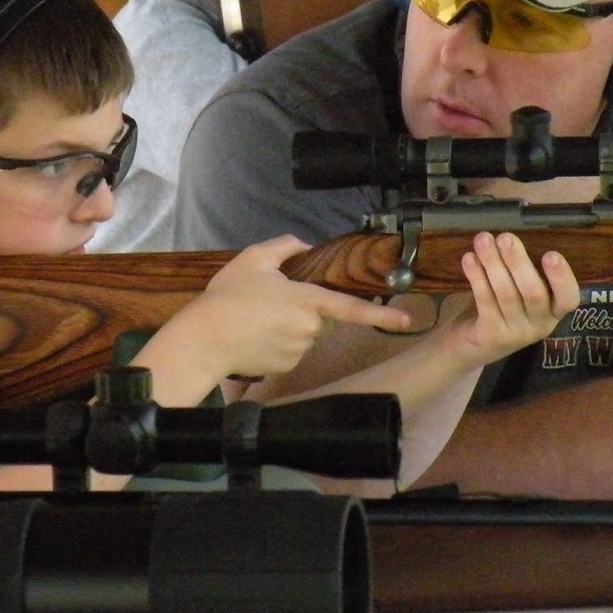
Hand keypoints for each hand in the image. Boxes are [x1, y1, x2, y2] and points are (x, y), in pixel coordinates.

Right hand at [177, 234, 416, 380]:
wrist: (204, 339)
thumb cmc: (228, 297)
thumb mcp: (253, 259)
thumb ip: (284, 247)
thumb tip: (304, 245)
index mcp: (306, 301)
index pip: (351, 308)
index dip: (381, 315)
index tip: (407, 320)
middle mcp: (309, 329)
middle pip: (320, 318)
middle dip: (304, 309)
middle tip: (268, 302)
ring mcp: (298, 351)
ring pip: (305, 335)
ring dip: (289, 326)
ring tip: (255, 319)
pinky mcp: (285, 367)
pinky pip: (291, 351)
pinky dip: (278, 344)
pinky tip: (254, 337)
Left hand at [433, 234, 578, 370]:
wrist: (479, 343)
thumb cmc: (508, 307)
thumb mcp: (524, 292)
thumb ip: (525, 270)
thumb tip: (514, 236)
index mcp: (554, 310)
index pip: (569, 298)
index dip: (562, 278)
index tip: (551, 254)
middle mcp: (539, 324)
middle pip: (533, 293)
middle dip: (518, 262)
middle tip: (506, 237)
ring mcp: (515, 332)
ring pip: (506, 295)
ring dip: (493, 263)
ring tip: (483, 240)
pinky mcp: (491, 334)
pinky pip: (485, 301)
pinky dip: (477, 277)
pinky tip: (469, 259)